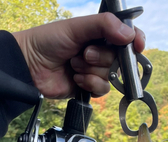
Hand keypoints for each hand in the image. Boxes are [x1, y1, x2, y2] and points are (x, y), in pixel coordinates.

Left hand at [12, 13, 144, 98]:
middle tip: (84, 54)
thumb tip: (129, 33)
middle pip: (121, 59)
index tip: (137, 44)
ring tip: (74, 65)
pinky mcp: (89, 87)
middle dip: (102, 57)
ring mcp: (95, 70)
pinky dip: (89, 84)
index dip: (135, 41)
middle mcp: (100, 51)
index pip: (127, 36)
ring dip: (92, 71)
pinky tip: (75, 79)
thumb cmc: (48, 41)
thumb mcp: (76, 27)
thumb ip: (103, 26)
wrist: (30, 66)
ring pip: (112, 75)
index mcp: (99, 33)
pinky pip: (103, 89)